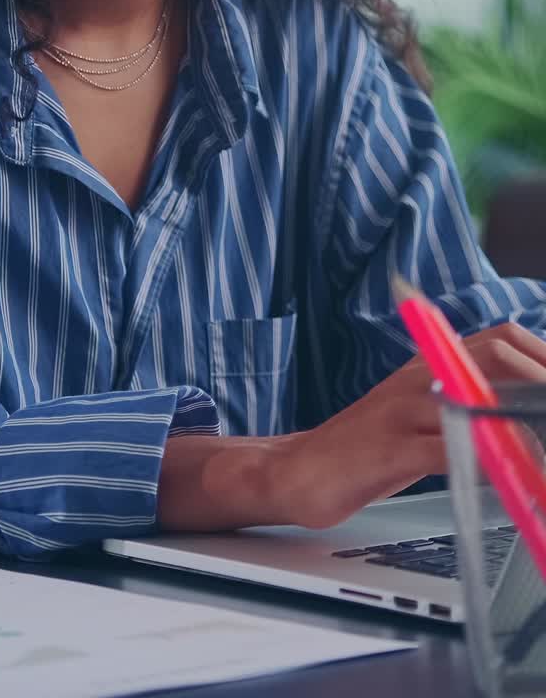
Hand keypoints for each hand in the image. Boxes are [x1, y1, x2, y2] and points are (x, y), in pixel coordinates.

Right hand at [270, 321, 545, 529]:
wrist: (296, 471)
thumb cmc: (364, 450)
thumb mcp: (417, 415)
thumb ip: (462, 404)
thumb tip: (520, 410)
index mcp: (428, 365)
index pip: (499, 340)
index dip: (538, 356)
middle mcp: (418, 378)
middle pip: (496, 359)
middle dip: (538, 385)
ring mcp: (403, 411)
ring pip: (477, 404)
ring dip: (521, 426)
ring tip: (543, 445)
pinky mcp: (389, 450)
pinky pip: (447, 451)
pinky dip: (484, 463)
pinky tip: (504, 477)